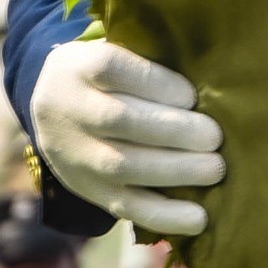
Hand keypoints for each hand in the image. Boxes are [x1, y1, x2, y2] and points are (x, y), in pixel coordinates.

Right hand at [29, 39, 223, 235]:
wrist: (51, 107)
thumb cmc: (108, 76)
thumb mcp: (114, 50)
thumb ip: (151, 60)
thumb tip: (210, 82)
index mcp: (79, 66)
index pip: (111, 69)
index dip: (155, 82)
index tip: (190, 94)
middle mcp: (72, 110)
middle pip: (118, 120)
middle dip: (173, 130)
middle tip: (214, 137)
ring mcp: (78, 155)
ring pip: (122, 166)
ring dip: (175, 171)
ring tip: (215, 169)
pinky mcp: (90, 190)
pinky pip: (125, 207)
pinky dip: (165, 216)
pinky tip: (199, 218)